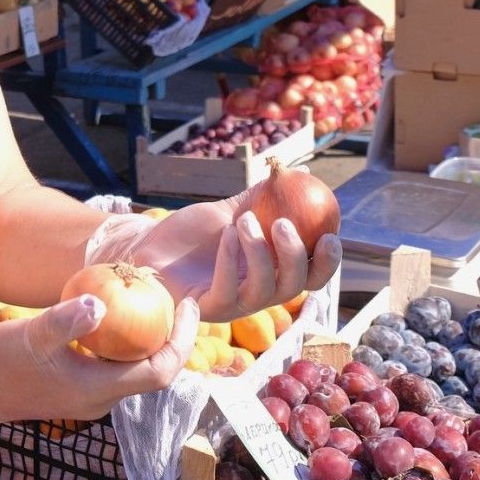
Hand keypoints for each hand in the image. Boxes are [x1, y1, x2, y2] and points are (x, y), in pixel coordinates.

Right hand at [0, 294, 199, 437]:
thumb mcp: (32, 334)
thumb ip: (66, 320)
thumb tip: (100, 302)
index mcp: (99, 390)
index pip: (161, 372)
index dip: (182, 340)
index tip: (190, 306)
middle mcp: (101, 398)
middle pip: (154, 371)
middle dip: (173, 336)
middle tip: (178, 298)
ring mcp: (89, 395)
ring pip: (134, 368)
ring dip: (149, 338)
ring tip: (153, 300)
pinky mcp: (77, 386)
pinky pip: (114, 365)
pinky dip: (125, 341)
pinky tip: (116, 314)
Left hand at [87, 194, 340, 322]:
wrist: (148, 250)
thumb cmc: (190, 237)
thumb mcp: (229, 213)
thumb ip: (260, 199)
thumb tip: (292, 172)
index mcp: (271, 272)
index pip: (312, 277)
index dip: (328, 262)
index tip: (331, 235)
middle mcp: (257, 293)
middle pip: (295, 286)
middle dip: (296, 254)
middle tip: (283, 223)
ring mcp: (232, 304)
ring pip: (264, 289)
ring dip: (260, 251)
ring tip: (243, 220)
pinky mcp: (205, 307)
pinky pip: (227, 289)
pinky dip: (231, 259)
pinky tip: (225, 233)